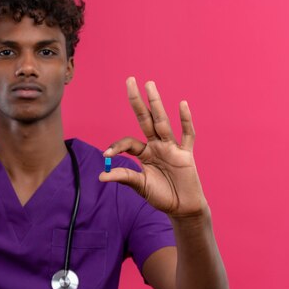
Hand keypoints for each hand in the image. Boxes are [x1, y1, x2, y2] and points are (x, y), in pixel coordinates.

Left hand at [99, 77, 207, 216]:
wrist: (182, 208)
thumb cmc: (161, 196)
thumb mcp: (139, 186)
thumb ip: (124, 177)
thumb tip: (101, 176)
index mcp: (144, 153)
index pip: (128, 142)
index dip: (117, 146)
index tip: (106, 154)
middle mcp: (157, 145)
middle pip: (145, 119)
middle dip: (137, 101)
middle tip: (130, 80)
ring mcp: (172, 148)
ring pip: (162, 122)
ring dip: (155, 103)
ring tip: (149, 84)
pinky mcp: (186, 154)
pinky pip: (187, 135)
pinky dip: (185, 120)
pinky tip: (181, 104)